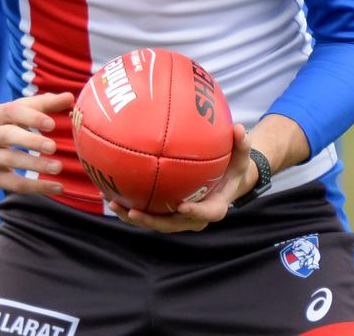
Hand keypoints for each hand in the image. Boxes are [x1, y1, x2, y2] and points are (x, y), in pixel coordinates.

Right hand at [0, 91, 74, 194]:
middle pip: (8, 135)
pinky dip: (35, 187)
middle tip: (53, 146)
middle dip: (30, 141)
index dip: (31, 117)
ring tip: (57, 168)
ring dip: (34, 165)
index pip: (12, 111)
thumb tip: (70, 97)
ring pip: (9, 160)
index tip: (51, 123)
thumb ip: (43, 103)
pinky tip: (56, 186)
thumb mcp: (15, 109)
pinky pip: (12, 183)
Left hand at [109, 123, 253, 232]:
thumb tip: (240, 128)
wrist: (226, 179)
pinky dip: (131, 205)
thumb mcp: (241, 155)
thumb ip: (241, 144)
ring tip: (115, 204)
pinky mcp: (168, 210)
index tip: (181, 206)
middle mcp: (195, 216)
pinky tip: (112, 192)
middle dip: (152, 221)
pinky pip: (149, 210)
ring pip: (156, 222)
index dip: (194, 213)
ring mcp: (180, 216)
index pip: (207, 214)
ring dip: (134, 217)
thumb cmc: (233, 166)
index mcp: (215, 206)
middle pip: (173, 225)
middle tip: (134, 211)